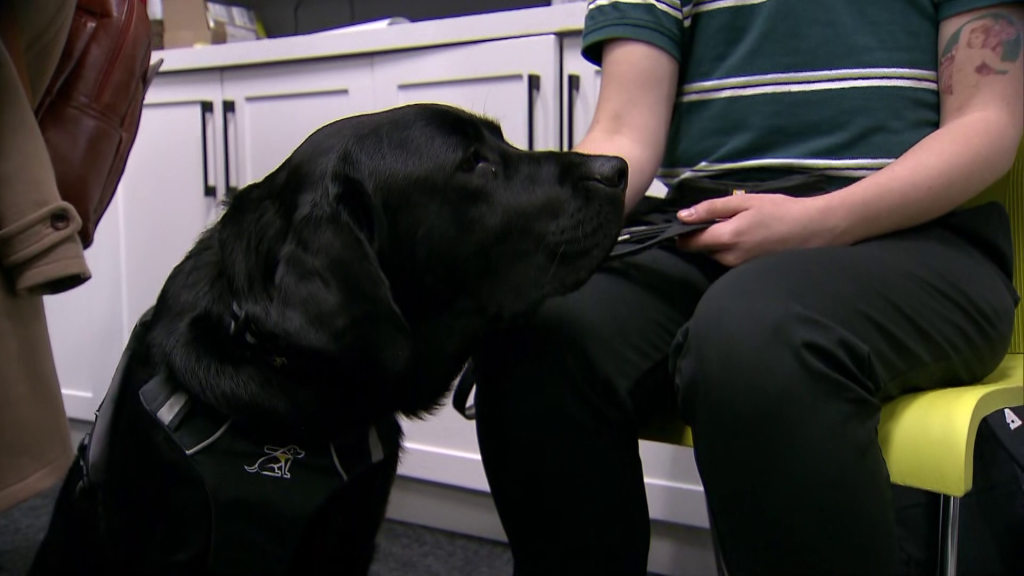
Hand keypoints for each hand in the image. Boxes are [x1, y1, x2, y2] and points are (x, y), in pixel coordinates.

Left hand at [675, 193, 840, 266]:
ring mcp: (740, 269)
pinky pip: (731, 261)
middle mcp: (730, 259)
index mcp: (727, 239)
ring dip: (719, 243)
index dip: (682, 233)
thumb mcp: (745, 202)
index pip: (689, 243)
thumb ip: (712, 209)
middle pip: (702, 250)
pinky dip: (732, 250)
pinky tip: (749, 238)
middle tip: (721, 218)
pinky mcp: (750, 272)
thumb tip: (682, 216)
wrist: (816, 228)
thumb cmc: (781, 211)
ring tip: (739, 226)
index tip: (687, 221)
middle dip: (704, 236)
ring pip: (717, 256)